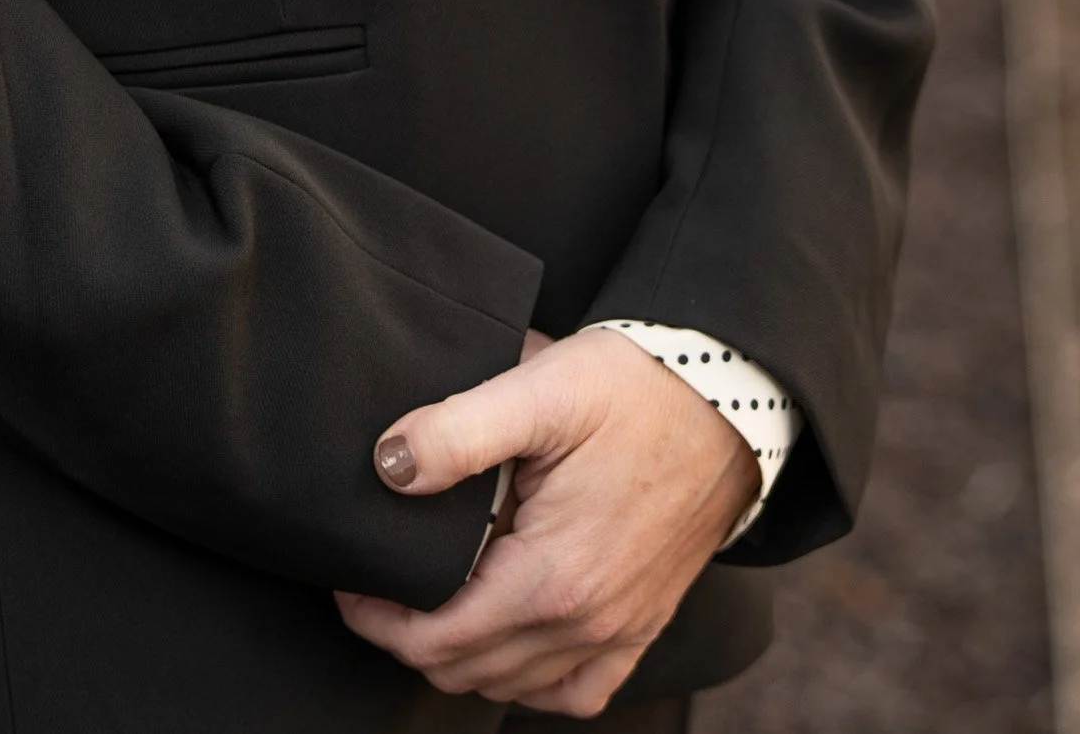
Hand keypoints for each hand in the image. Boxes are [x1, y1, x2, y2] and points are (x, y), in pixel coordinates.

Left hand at [335, 326, 760, 715]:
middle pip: (465, 672)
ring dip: (461, 655)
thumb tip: (387, 467)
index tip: (350, 581)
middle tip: (378, 585)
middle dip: (407, 637)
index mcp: (552, 579)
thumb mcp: (539, 389)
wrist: (729, 396)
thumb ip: (457, 432)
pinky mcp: (643, 622)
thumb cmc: (636, 388)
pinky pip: (577, 690)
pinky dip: (532, 679)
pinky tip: (509, 636)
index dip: (376, 618)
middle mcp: (587, 624)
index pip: (436, 640)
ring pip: (512, 686)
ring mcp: (619, 631)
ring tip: (429, 598)